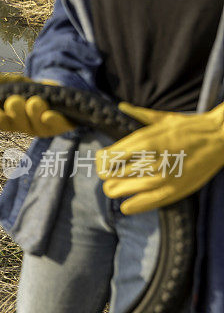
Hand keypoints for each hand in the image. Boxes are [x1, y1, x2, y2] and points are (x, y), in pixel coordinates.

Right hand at [0, 72, 73, 136]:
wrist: (60, 92)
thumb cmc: (34, 91)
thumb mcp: (18, 83)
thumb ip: (3, 81)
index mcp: (14, 120)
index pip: (3, 123)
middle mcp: (28, 126)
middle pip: (19, 123)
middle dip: (16, 111)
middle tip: (15, 100)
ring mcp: (45, 127)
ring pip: (37, 123)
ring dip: (34, 112)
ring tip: (34, 101)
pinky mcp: (62, 125)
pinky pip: (57, 124)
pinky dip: (53, 120)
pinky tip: (48, 115)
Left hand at [96, 101, 223, 214]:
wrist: (221, 140)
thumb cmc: (189, 128)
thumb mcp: (163, 119)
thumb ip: (138, 114)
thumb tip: (122, 106)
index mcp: (146, 141)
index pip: (105, 159)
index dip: (100, 160)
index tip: (105, 159)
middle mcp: (151, 161)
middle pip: (107, 176)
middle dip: (107, 173)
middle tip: (115, 170)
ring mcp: (160, 180)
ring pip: (116, 191)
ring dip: (116, 187)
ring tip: (123, 182)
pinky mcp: (170, 194)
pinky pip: (134, 206)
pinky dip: (127, 204)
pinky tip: (131, 198)